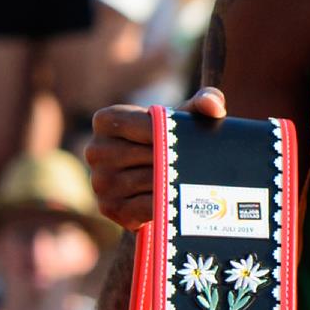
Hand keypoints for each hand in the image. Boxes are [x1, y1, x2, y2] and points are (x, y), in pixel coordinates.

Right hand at [87, 88, 222, 226]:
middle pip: (149, 155)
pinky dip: (167, 205)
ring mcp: (99, 181)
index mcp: (105, 120)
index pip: (146, 126)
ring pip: (149, 181)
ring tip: (187, 181)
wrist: (157, 185)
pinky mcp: (109, 208)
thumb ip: (205, 102)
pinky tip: (177, 201)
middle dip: (176, 161)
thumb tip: (215, 107)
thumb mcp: (184, 119)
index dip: (173, 135)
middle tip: (196, 165)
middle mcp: (95, 150)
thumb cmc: (170, 143)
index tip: (188, 142)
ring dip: (173, 183)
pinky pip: (147, 206)